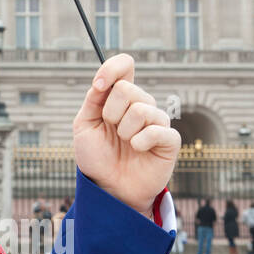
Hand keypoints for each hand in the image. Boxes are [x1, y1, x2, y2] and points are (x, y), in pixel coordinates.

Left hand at [72, 54, 180, 216]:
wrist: (108, 187)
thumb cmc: (97, 157)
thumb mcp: (84, 126)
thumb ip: (93, 101)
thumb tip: (102, 81)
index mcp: (119, 98)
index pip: (124, 66)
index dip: (111, 69)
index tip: (98, 85)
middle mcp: (141, 105)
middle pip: (127, 89)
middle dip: (110, 113)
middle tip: (112, 130)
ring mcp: (157, 121)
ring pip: (140, 109)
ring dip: (124, 130)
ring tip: (125, 144)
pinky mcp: (169, 140)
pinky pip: (157, 129)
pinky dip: (140, 141)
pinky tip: (137, 149)